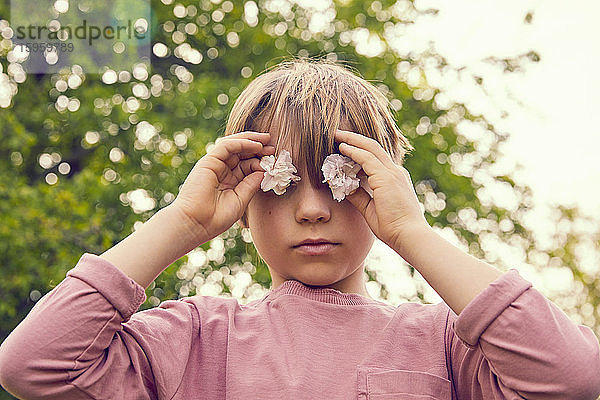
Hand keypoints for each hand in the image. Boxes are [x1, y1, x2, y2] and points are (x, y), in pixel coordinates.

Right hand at [170, 131, 273, 244]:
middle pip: (242, 153)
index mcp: (230, 181)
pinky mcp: (208, 161)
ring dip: (251, 141)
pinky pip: (226, 146)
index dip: (260, 162)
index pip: (247, 165)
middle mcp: (222, 171)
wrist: (195, 223)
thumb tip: (263, 171)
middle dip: (258, 148)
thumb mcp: (240, 200)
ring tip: (267, 140)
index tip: (274, 162)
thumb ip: (251, 185)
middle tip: (273, 146)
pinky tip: (256, 145)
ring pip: (234, 145)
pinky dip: (242, 143)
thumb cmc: (216, 218)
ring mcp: (215, 165)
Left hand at [335, 129, 429, 249]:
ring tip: (337, 135)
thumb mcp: (370, 209)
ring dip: (352, 141)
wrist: (408, 235)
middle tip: (339, 134)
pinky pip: (367, 158)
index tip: (344, 149)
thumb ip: (359, 196)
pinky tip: (342, 148)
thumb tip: (344, 187)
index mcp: (394, 179)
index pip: (376, 159)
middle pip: (373, 148)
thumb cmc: (393, 227)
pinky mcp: (386, 178)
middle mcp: (395, 172)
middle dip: (355, 139)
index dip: (359, 151)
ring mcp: (392, 173)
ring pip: (370, 148)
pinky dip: (354, 151)